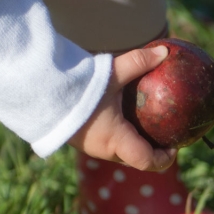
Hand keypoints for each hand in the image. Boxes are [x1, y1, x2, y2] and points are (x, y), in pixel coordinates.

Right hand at [67, 46, 176, 171]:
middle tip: (162, 134)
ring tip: (142, 124)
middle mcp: (104, 150)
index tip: (174, 146)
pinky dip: (117, 136)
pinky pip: (105, 144)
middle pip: (134, 159)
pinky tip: (119, 117)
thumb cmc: (79, 87)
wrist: (39, 91)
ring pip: (119, 152)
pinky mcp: (79, 140)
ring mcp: (90, 147)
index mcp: (116, 140)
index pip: (148, 162)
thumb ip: (139, 62)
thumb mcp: (113, 72)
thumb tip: (165, 52)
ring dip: (132, 143)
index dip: (164, 158)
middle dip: (150, 150)